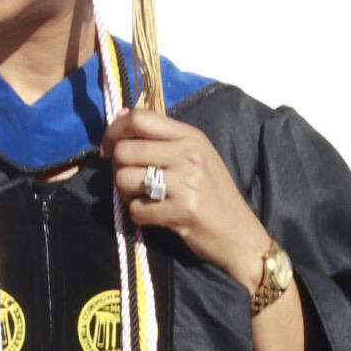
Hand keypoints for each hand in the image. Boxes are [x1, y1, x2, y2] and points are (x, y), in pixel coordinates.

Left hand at [101, 107, 270, 293]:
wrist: (240, 234)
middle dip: (118, 169)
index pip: (139, 118)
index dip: (114, 131)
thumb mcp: (196, 156)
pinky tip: (154, 216)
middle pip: (125, 151)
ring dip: (126, 194)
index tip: (110, 147)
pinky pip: (136, 209)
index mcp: (191, 136)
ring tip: (143, 199)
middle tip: (130, 181)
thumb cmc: (214, 194)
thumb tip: (122, 116)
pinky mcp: (181, 211)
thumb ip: (163, 139)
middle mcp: (189, 154)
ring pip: (124, 179)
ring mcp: (186, 182)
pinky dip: (139, 215)